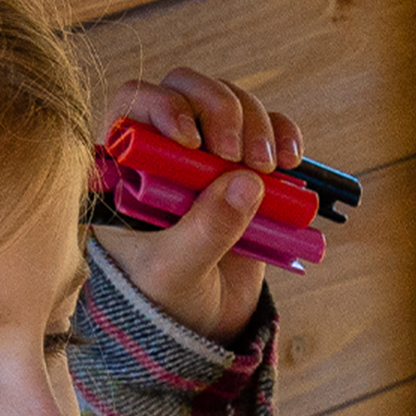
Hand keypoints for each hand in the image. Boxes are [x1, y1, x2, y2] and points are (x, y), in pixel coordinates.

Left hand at [92, 68, 304, 344]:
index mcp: (123, 163)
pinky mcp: (244, 166)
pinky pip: (267, 127)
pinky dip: (284, 134)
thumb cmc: (165, 299)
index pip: (136, 102)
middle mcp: (162, 147)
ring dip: (258, 125)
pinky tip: (292, 161)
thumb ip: (205, 230)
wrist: (199, 326)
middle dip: (223, 111)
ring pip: (230, 101)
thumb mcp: (175, 271)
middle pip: (188, 89)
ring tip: (271, 170)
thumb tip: (247, 184)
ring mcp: (206, 153)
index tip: (193, 143)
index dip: (166, 106)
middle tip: (242, 157)